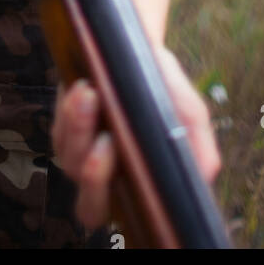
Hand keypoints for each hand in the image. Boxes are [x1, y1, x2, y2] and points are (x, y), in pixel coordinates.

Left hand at [50, 47, 221, 232]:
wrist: (138, 49)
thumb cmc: (164, 88)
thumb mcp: (189, 111)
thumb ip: (198, 143)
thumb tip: (204, 176)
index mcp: (136, 186)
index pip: (120, 215)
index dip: (118, 201)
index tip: (130, 167)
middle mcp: (106, 180)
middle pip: (89, 207)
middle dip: (95, 177)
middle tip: (108, 142)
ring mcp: (81, 155)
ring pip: (71, 162)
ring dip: (80, 131)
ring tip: (92, 95)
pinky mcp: (63, 129)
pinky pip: (59, 131)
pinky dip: (69, 112)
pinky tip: (84, 88)